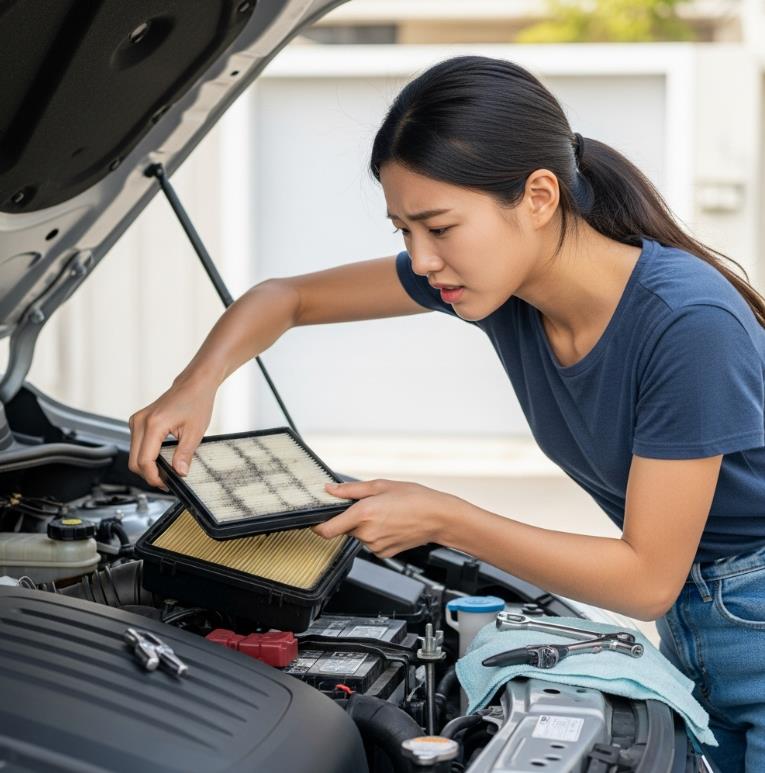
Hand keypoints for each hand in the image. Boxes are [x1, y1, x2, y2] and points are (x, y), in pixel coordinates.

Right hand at [128, 374, 215, 488]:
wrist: (194, 385)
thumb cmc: (196, 402)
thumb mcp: (195, 432)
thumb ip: (185, 455)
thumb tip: (179, 473)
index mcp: (153, 424)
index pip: (145, 461)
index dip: (154, 477)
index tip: (166, 484)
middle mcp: (140, 421)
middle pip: (134, 461)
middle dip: (149, 475)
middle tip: (167, 481)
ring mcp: (136, 420)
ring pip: (133, 455)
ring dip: (147, 467)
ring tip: (166, 472)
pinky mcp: (138, 421)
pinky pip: (136, 446)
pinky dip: (146, 456)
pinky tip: (160, 460)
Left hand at [311, 478, 461, 557]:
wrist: (439, 517)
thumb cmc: (416, 499)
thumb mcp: (381, 485)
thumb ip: (350, 490)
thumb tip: (330, 490)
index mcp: (363, 514)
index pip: (326, 529)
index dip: (317, 526)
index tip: (315, 521)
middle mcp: (366, 533)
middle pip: (344, 528)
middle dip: (351, 517)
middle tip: (370, 505)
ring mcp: (375, 546)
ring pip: (358, 535)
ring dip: (365, 525)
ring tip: (386, 513)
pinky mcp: (384, 553)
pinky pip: (370, 542)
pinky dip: (375, 534)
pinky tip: (391, 524)